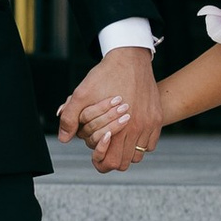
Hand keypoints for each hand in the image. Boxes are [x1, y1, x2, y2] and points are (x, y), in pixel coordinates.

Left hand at [60, 44, 159, 171]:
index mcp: (119, 126)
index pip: (111, 162)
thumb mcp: (81, 94)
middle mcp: (137, 128)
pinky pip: (150, 144)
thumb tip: (63, 139)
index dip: (100, 162)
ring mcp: (150, 124)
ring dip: (125, 152)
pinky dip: (139, 144)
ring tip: (116, 140)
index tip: (95, 153)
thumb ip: (70, 118)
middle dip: (111, 158)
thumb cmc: (105, 75)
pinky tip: (129, 133)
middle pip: (124, 163)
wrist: (129, 57)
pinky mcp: (156, 117)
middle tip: (104, 147)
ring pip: (137, 155)